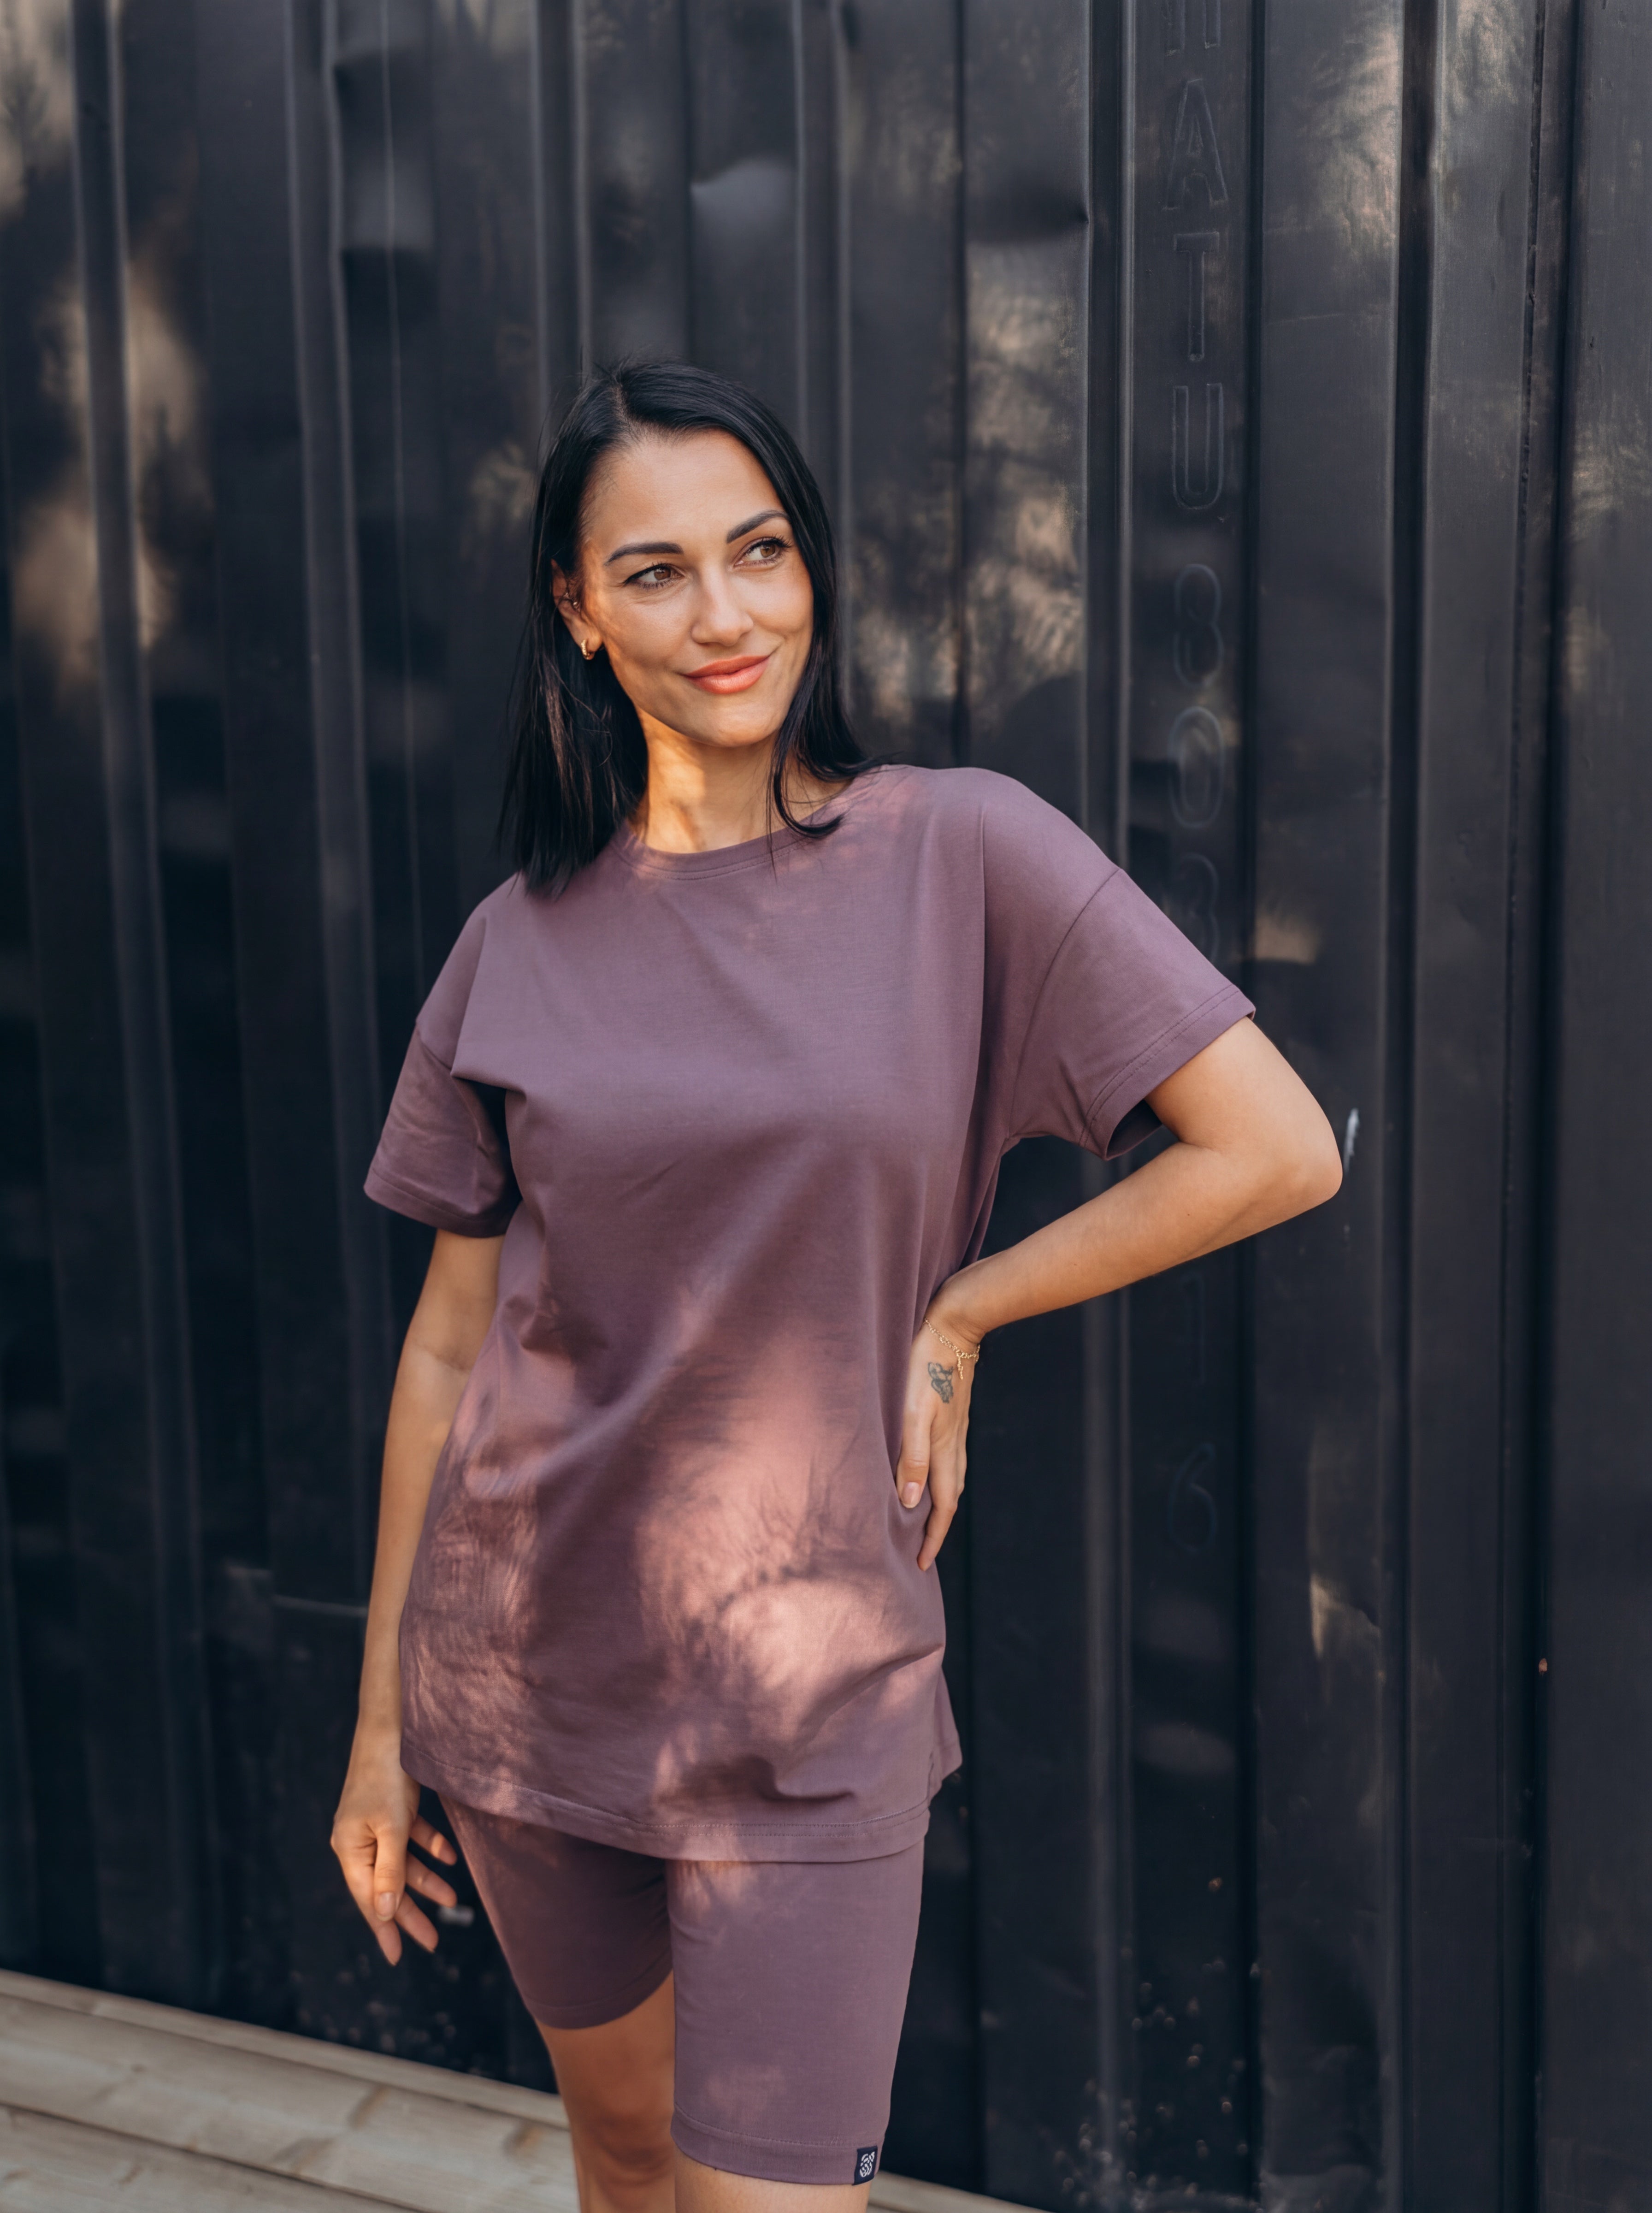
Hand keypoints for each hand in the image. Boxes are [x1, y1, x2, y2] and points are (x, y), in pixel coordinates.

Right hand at [331, 1729, 459, 1964]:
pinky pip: (412, 1837)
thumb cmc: (385, 1778)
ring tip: (454, 1899)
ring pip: (403, 1863)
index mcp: (349, 1850)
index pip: (369, 1899)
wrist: (390, 1728)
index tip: (396, 1958)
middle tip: (433, 1942)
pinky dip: (430, 1846)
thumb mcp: (390, 1828)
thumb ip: (390, 1871)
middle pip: (387, 1887)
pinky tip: (451, 1857)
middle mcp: (359, 1841)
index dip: (384, 1929)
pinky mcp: (392, 1808)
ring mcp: (376, 1824)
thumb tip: (385, 1913)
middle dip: (411, 1913)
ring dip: (427, 1880)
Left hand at [897, 1304, 980, 1569]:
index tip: (920, 1564)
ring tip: (921, 1516)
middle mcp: (953, 1442)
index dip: (931, 1537)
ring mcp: (955, 1427)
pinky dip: (937, 1474)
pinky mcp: (952, 1412)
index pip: (941, 1505)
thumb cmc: (926, 1363)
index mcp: (943, 1447)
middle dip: (936, 1526)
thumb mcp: (913, 1410)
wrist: (955, 1323)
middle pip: (949, 1495)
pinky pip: (946, 1456)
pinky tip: (924, 1467)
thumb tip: (909, 1501)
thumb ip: (911, 1455)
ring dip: (937, 1500)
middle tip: (920, 1549)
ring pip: (949, 1475)